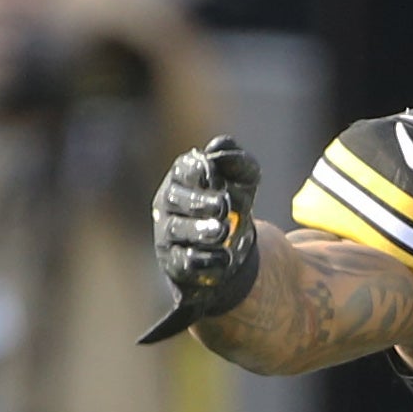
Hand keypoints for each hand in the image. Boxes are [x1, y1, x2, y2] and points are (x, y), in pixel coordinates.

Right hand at [145, 138, 259, 340]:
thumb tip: (218, 147)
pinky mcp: (177, 264)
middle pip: (176, 200)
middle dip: (199, 202)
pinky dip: (206, 260)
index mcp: (182, 180)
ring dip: (201, 231)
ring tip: (222, 231)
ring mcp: (169, 236)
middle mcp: (169, 206)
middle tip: (224, 206)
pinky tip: (225, 257)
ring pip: (178, 232)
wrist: (232, 249)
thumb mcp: (244, 182)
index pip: (183, 170)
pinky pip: (186, 263)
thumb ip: (238, 162)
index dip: (198, 170)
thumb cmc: (233, 206)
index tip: (215, 175)